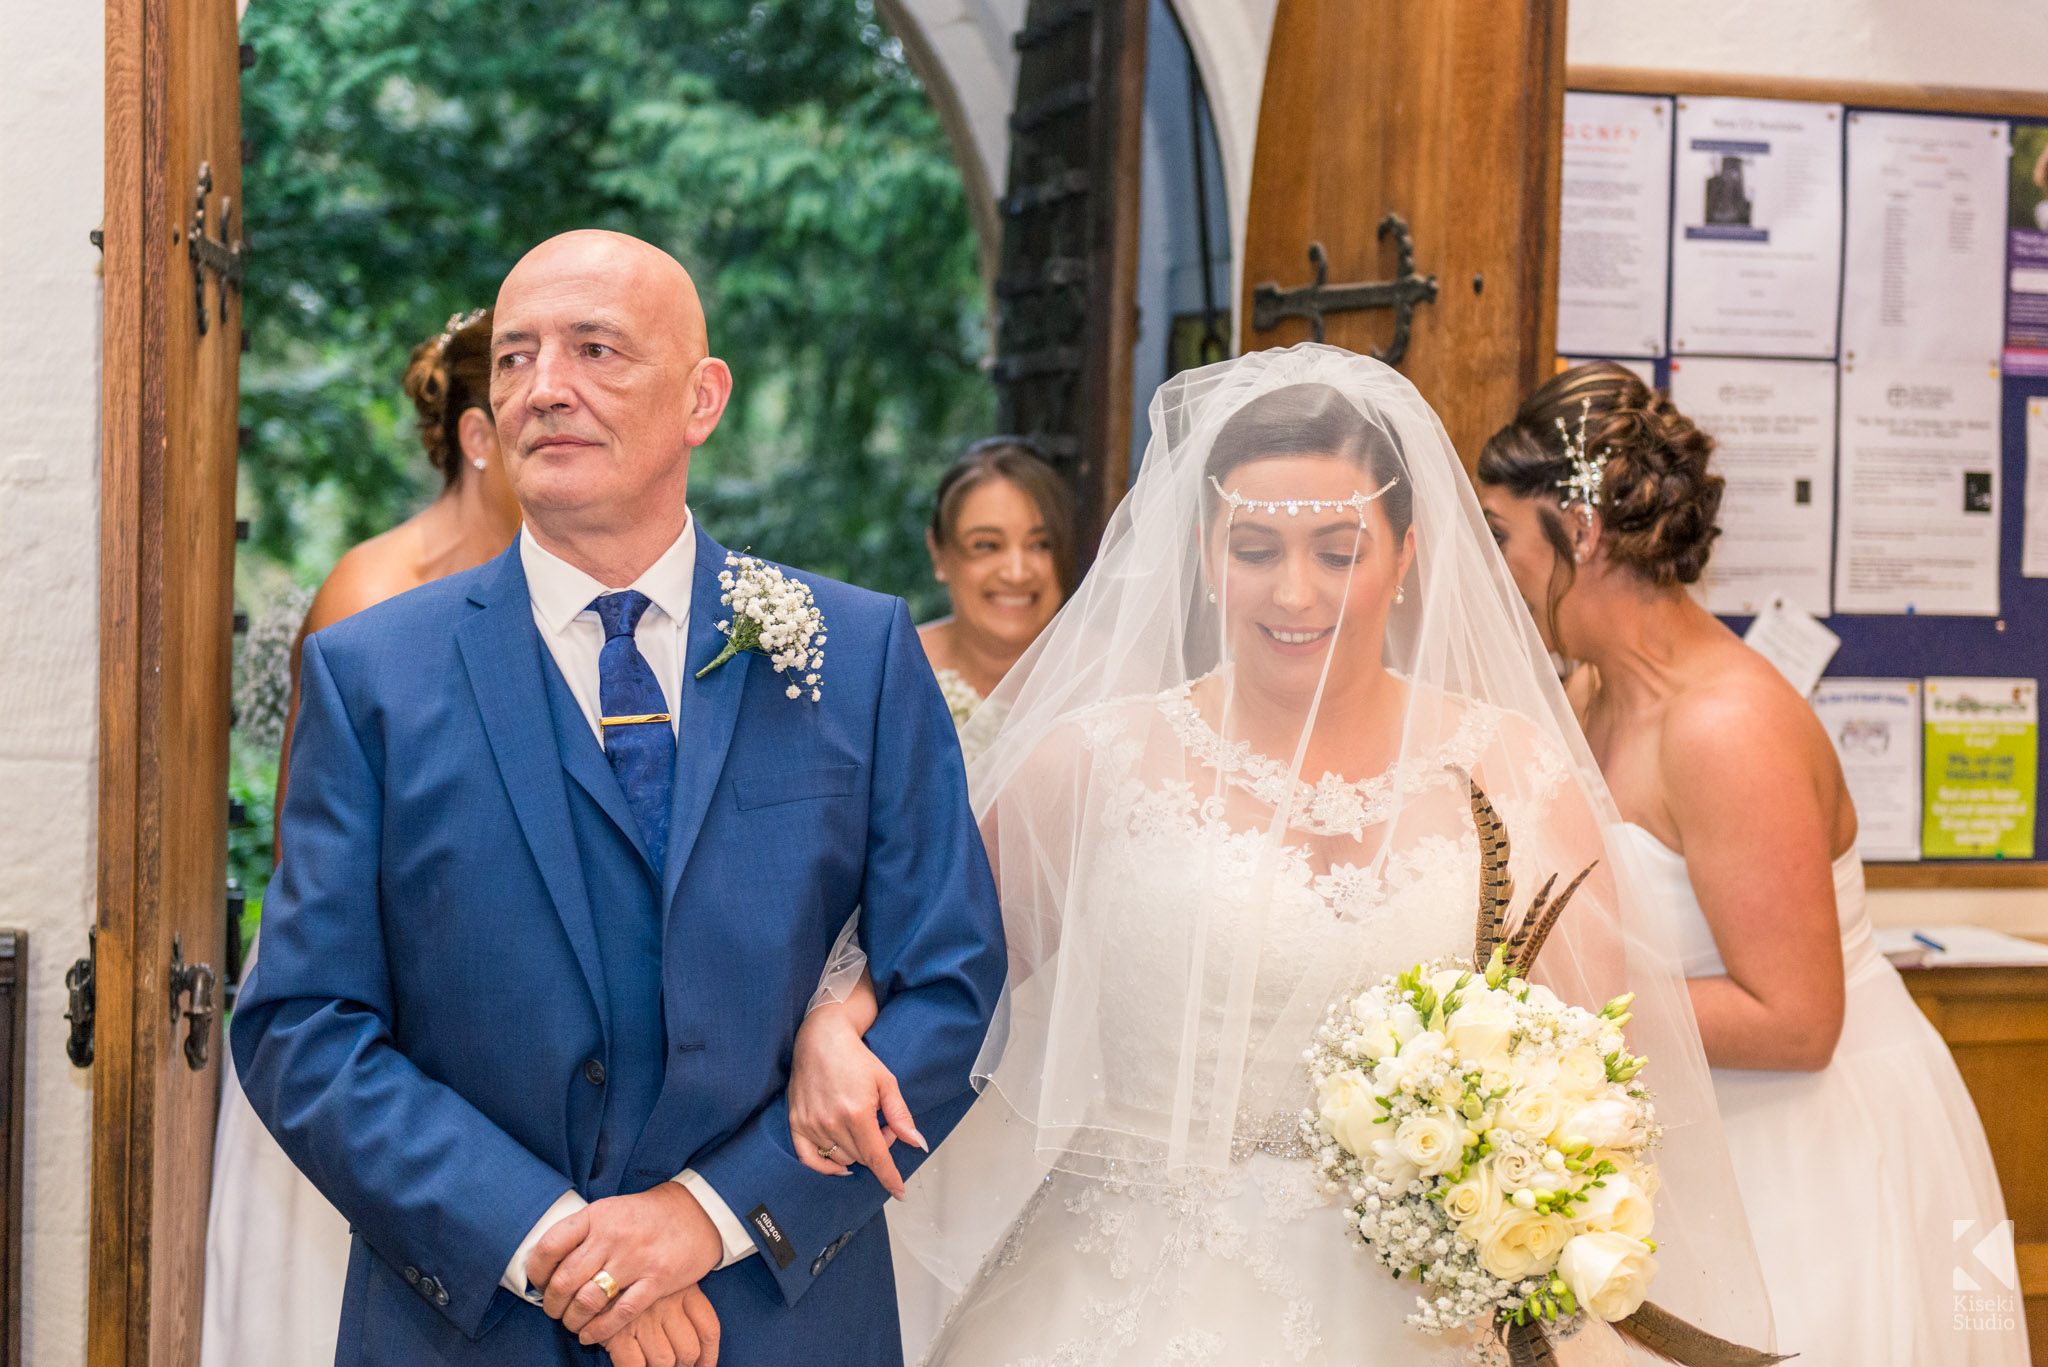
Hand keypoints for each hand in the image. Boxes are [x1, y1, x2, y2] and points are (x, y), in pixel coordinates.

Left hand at [528, 1182, 721, 1342]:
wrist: (698, 1212)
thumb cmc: (647, 1215)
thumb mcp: (611, 1210)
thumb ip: (583, 1234)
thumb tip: (548, 1266)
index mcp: (598, 1215)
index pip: (550, 1246)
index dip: (536, 1272)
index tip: (538, 1284)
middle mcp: (613, 1236)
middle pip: (565, 1280)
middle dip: (552, 1304)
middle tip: (554, 1310)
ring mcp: (636, 1258)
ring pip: (588, 1301)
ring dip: (573, 1320)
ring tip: (572, 1323)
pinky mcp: (658, 1279)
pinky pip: (620, 1314)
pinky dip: (599, 1331)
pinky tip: (590, 1335)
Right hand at [602, 1283, 720, 1366]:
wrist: (594, 1268)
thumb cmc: (633, 1277)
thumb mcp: (664, 1278)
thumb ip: (682, 1305)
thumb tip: (693, 1350)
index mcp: (685, 1289)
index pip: (708, 1330)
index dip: (709, 1356)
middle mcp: (668, 1303)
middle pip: (688, 1351)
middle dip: (681, 1366)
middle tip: (671, 1365)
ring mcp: (643, 1318)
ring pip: (664, 1361)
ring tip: (648, 1363)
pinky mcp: (618, 1331)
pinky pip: (635, 1366)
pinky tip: (631, 1363)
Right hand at [789, 996, 923, 1196]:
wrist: (821, 1039)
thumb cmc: (855, 1057)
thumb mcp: (887, 1082)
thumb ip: (901, 1116)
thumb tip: (917, 1143)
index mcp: (857, 1113)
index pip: (877, 1158)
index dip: (890, 1177)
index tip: (899, 1193)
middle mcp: (832, 1123)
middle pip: (862, 1158)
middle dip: (877, 1147)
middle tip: (881, 1122)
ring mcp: (811, 1125)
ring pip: (841, 1159)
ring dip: (856, 1150)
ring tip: (860, 1124)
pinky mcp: (796, 1123)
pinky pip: (810, 1159)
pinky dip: (826, 1167)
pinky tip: (839, 1163)